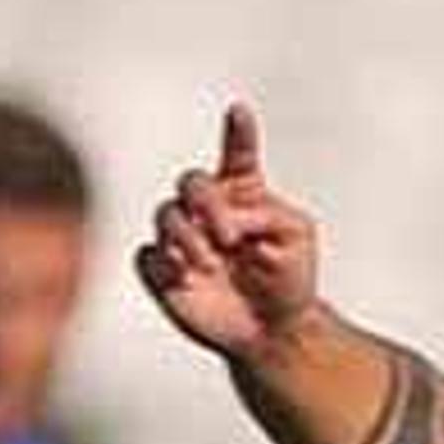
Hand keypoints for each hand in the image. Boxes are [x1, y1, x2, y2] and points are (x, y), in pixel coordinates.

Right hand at [136, 103, 320, 362]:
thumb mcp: (296, 236)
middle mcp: (210, 211)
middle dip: (207, 203)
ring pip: (165, 215)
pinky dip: (164, 263)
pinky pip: (147, 256)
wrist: (275, 331)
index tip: (240, 112)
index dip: (238, 132)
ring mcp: (185, 239)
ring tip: (211, 264)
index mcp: (244, 193)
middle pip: (191, 182)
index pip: (237, 154)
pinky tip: (186, 277)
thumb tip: (226, 215)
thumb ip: (265, 211)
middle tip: (230, 237)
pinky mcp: (165, 273)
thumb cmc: (289, 281)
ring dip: (188, 237)